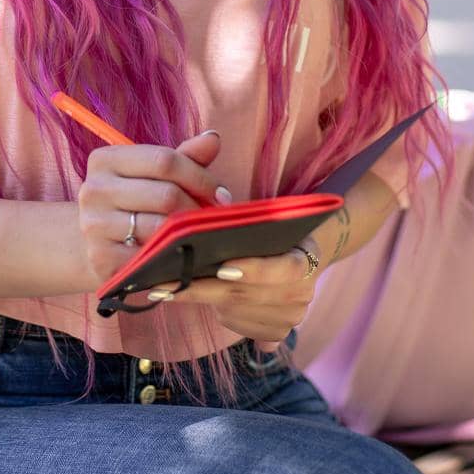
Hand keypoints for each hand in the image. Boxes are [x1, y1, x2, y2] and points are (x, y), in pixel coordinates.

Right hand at [76, 129, 230, 288]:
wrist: (98, 245)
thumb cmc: (135, 203)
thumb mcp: (155, 176)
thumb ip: (185, 157)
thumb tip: (213, 139)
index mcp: (105, 160)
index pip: (165, 160)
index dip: (201, 177)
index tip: (222, 195)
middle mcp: (94, 189)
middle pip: (166, 195)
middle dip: (197, 208)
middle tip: (212, 219)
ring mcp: (94, 225)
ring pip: (160, 227)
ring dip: (187, 234)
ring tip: (197, 235)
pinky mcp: (101, 258)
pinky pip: (151, 256)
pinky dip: (171, 256)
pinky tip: (177, 254)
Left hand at [144, 155, 331, 338]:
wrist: (297, 253)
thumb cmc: (266, 225)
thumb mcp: (256, 207)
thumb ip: (228, 182)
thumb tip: (209, 140)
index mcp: (307, 253)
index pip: (288, 268)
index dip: (256, 271)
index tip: (223, 267)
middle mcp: (304, 289)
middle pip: (253, 296)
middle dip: (208, 289)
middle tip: (167, 281)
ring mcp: (292, 315)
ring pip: (243, 317)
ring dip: (206, 304)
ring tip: (167, 289)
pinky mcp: (277, 333)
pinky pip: (244, 332)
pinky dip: (218, 318)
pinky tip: (184, 302)